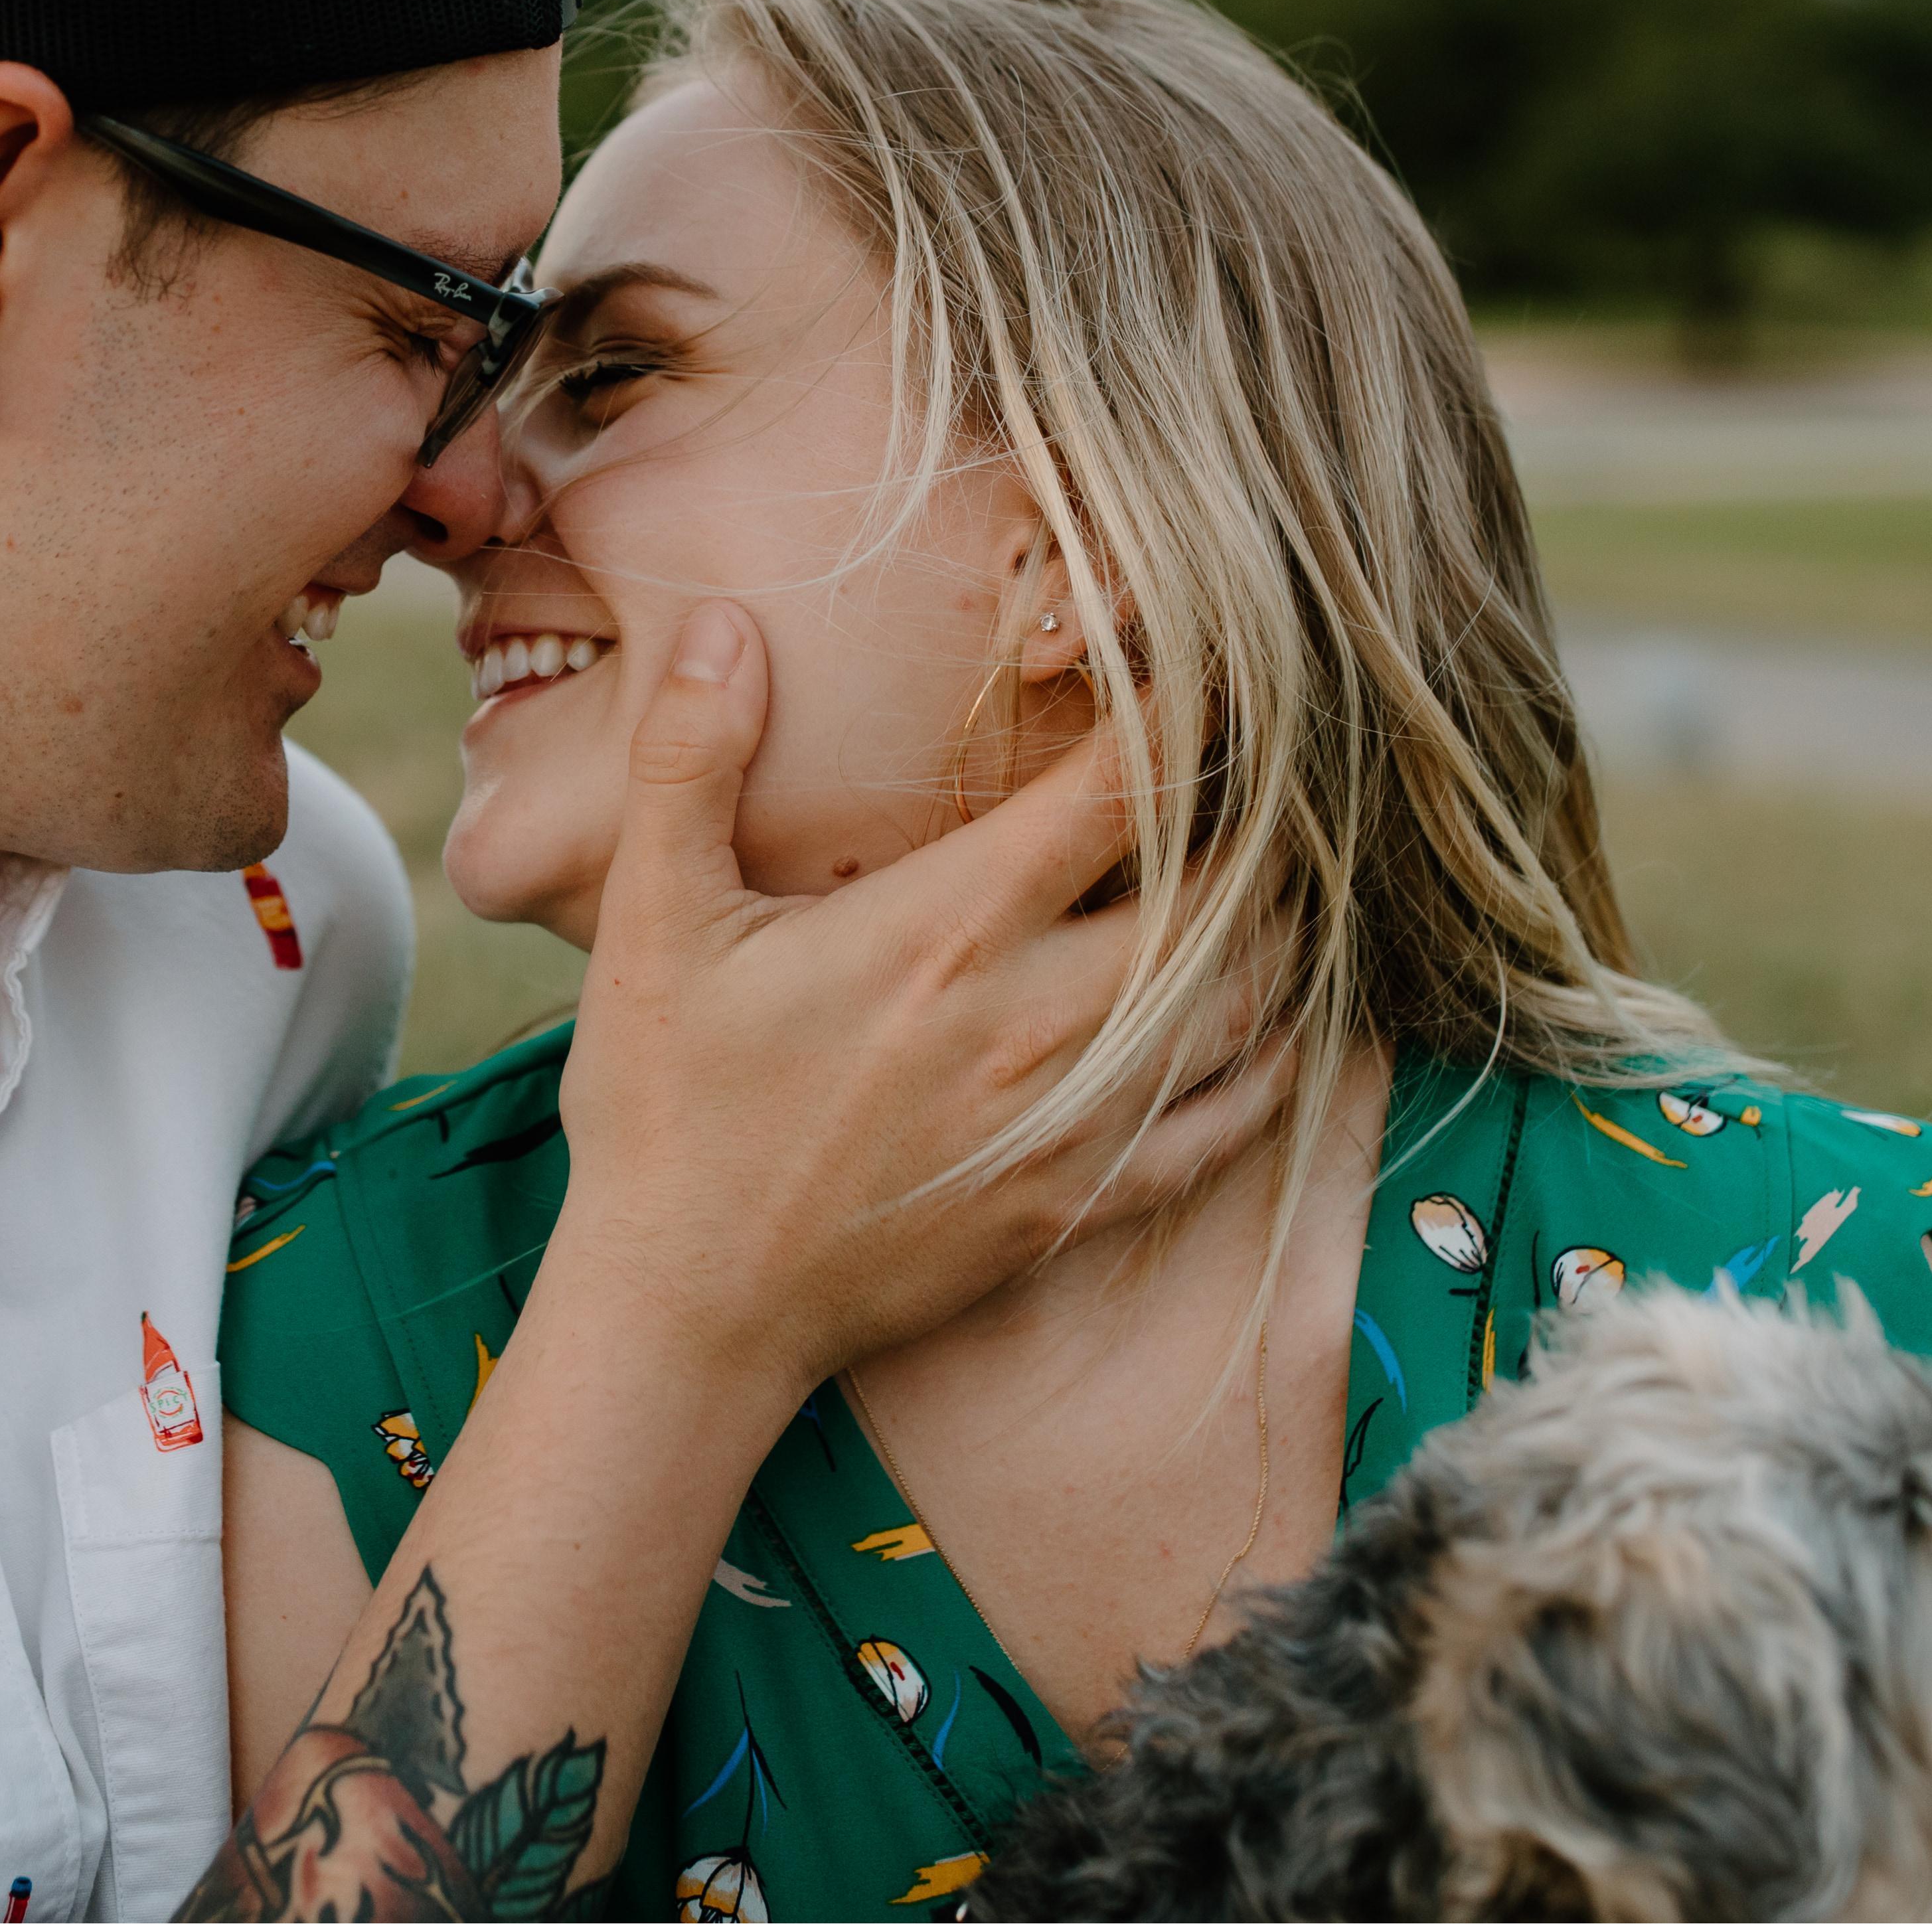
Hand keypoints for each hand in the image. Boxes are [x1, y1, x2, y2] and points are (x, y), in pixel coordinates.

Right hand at [550, 596, 1298, 1412]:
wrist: (686, 1310)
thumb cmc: (666, 1111)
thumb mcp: (649, 920)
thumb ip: (687, 759)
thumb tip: (719, 621)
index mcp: (945, 929)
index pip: (1118, 789)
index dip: (1186, 713)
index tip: (1213, 667)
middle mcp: (1034, 1020)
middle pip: (1220, 896)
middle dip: (1258, 825)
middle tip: (1266, 775)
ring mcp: (1068, 1122)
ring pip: (1248, 1009)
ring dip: (1278, 936)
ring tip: (1282, 881)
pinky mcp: (1076, 1204)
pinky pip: (1226, 1128)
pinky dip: (1271, 1067)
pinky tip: (1270, 1026)